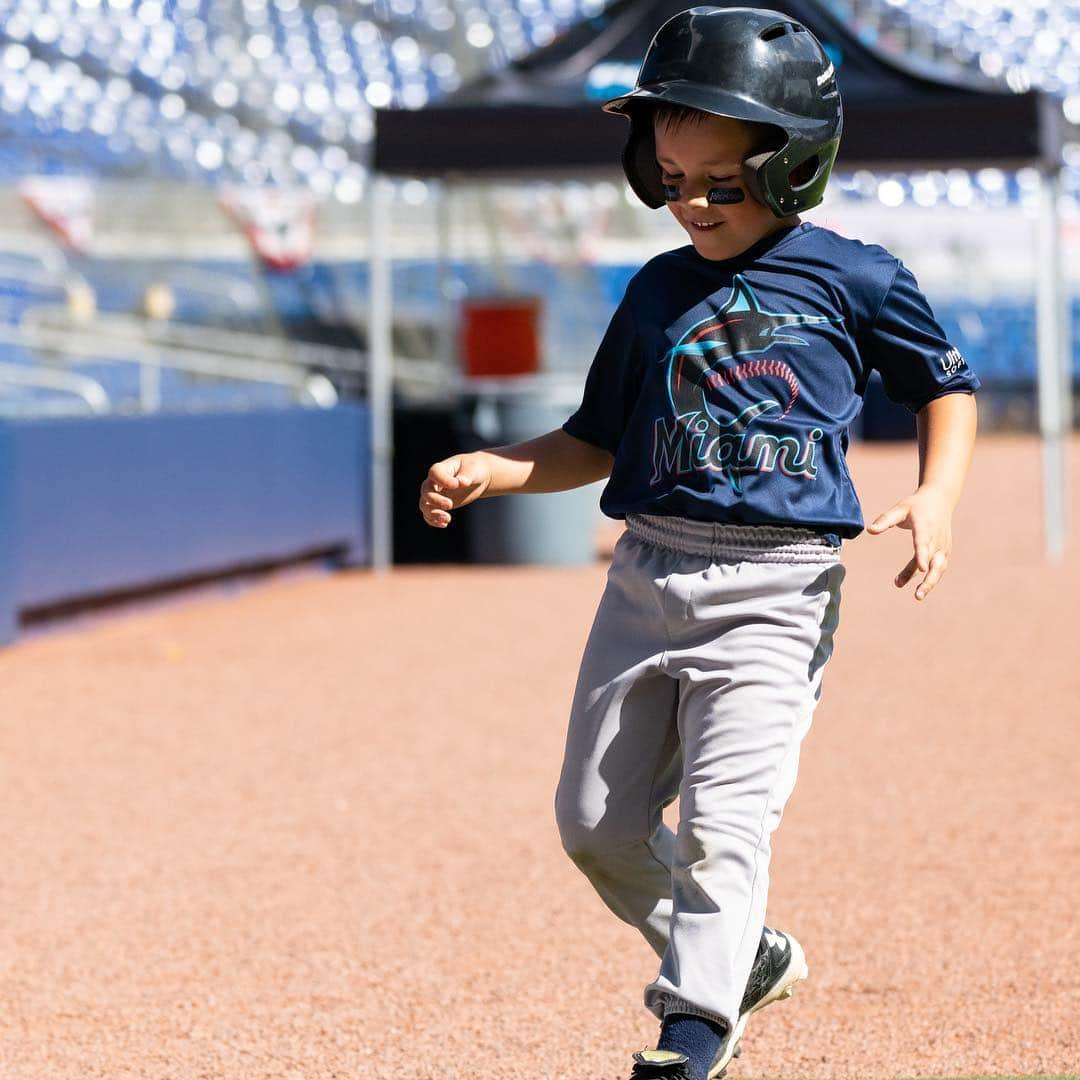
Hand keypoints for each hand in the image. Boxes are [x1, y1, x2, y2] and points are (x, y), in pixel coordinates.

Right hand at [418, 452, 491, 527]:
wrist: (476, 478)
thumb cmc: (474, 470)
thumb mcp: (473, 469)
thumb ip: (466, 476)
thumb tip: (462, 483)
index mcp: (442, 469)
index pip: (434, 473)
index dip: (442, 480)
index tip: (456, 485)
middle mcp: (434, 482)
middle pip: (425, 491)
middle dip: (435, 500)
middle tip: (450, 505)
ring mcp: (435, 494)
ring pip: (424, 505)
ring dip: (433, 514)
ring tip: (447, 519)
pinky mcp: (439, 505)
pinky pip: (429, 514)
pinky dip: (433, 521)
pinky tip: (445, 524)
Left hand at [865, 484, 953, 601]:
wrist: (940, 499)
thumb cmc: (916, 505)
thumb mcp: (899, 509)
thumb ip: (885, 520)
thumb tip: (869, 531)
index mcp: (925, 527)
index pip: (923, 542)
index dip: (922, 555)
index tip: (921, 569)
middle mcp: (936, 539)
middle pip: (936, 562)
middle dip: (929, 580)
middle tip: (918, 595)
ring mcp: (943, 546)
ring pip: (939, 568)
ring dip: (930, 583)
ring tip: (916, 596)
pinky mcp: (944, 551)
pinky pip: (938, 568)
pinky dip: (930, 579)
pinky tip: (918, 589)